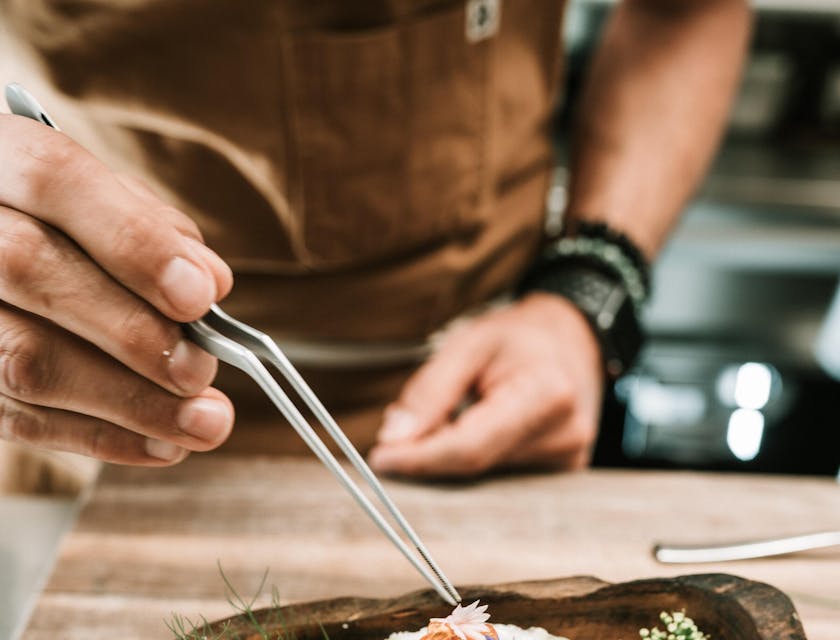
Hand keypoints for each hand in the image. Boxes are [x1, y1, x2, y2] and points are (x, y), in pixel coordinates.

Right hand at [0, 115, 233, 464]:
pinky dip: (100, 436)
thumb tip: (210, 280)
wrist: (0, 237)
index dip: (133, 241)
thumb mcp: (104, 197)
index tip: (200, 296)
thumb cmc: (64, 219)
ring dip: (126, 402)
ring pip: (19, 358)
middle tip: (201, 369)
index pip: (55, 179)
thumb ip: (154, 228)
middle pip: (28, 269)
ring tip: (204, 424)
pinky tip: (162, 444)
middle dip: (131, 331)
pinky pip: (14, 414)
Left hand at [368, 293, 603, 477]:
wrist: (573, 339)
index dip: (420, 457)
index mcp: (546, 395)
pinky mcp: (562, 470)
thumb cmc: (519, 338)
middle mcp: (565, 435)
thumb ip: (431, 391)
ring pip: (483, 475)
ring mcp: (568, 459)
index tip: (380, 458)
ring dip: (448, 457)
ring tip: (448, 418)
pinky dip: (472, 459)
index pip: (470, 447)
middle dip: (427, 457)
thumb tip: (395, 438)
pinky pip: (499, 475)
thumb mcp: (469, 343)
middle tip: (393, 441)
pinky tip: (470, 431)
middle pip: (474, 465)